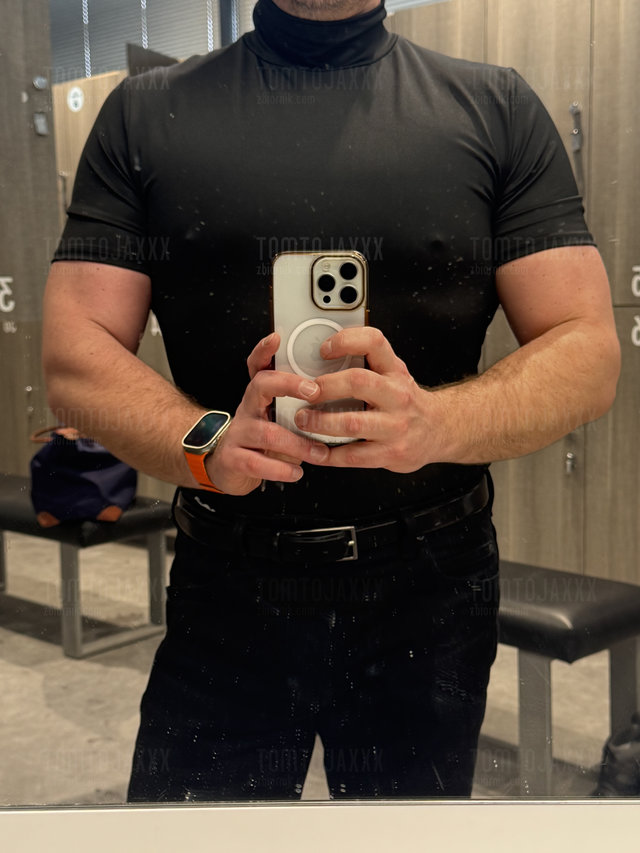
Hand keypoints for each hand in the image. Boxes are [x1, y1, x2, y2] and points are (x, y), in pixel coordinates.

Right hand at [204, 333, 329, 494]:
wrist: (226, 466)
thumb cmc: (263, 439)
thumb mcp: (280, 418)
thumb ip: (301, 409)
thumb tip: (341, 399)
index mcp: (260, 396)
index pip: (258, 365)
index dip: (264, 350)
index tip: (277, 338)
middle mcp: (248, 408)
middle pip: (261, 385)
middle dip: (288, 384)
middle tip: (313, 392)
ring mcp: (238, 433)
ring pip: (266, 431)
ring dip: (297, 443)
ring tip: (318, 453)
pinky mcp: (233, 458)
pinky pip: (255, 462)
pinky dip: (279, 469)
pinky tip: (295, 472)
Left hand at [293, 327, 437, 472]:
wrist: (439, 431)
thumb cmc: (406, 402)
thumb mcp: (394, 374)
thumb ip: (366, 365)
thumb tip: (319, 357)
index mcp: (395, 371)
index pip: (374, 342)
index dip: (346, 341)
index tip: (323, 350)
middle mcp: (397, 396)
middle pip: (359, 382)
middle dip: (325, 387)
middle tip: (305, 392)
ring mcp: (395, 426)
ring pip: (353, 423)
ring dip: (321, 422)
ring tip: (303, 420)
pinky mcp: (390, 453)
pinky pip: (353, 456)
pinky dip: (327, 455)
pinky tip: (314, 451)